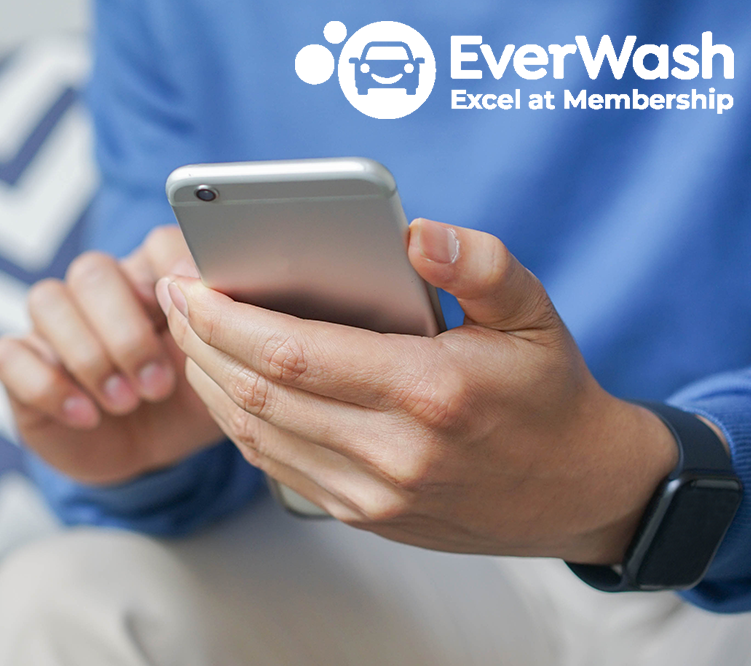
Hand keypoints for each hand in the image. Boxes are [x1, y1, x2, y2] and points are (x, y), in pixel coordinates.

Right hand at [0, 226, 222, 484]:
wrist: (153, 456)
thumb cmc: (189, 401)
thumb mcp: (223, 371)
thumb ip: (228, 334)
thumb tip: (236, 305)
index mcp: (154, 279)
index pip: (155, 243)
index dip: (172, 267)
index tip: (191, 304)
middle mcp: (100, 292)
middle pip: (93, 272)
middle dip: (126, 332)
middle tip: (156, 384)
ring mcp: (55, 325)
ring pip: (47, 301)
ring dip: (89, 356)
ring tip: (125, 403)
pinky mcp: (21, 364)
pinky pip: (10, 353)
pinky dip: (48, 385)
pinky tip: (86, 415)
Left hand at [157, 219, 678, 563]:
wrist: (578, 491)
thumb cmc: (548, 391)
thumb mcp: (535, 311)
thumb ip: (478, 264)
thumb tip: (414, 234)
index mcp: (429, 392)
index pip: (292, 352)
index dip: (225, 317)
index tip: (188, 281)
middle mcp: (394, 452)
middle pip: (258, 392)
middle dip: (200, 340)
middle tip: (172, 297)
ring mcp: (374, 494)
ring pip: (256, 434)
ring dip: (208, 381)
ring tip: (186, 334)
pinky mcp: (364, 516)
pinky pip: (277, 466)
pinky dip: (239, 422)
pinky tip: (225, 383)